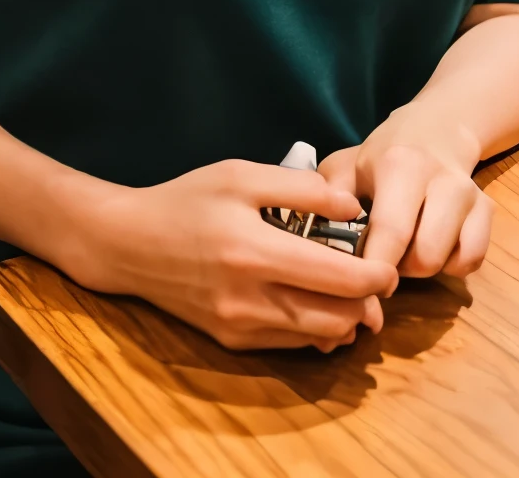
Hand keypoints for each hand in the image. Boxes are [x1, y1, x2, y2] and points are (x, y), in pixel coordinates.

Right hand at [66, 159, 398, 353]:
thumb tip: (351, 205)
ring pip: (320, 337)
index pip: (340, 279)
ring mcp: (241, 327)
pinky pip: (292, 343)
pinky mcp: (233, 342)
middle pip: (338, 317)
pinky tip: (311, 298)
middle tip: (374, 276)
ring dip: (345, 317)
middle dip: (367, 301)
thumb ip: (300, 188)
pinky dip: (314, 326)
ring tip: (346, 287)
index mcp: (255, 251)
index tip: (388, 263)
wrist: (130, 243)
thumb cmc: (186, 200)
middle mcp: (251, 299)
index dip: (377, 276)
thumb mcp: (240, 175)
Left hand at [319, 109, 493, 279]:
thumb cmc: (383, 154)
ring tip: (406, 249)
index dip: (375, 266)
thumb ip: (328, 198)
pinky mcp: (489, 209)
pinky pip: (473, 260)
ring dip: (426, 268)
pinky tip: (434, 247)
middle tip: (384, 258)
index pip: (392, 231)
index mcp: (400, 166)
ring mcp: (471, 195)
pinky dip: (452, 265)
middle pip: (426, 257)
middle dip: (401, 270)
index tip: (361, 280)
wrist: (436, 129)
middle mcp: (442, 180)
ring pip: (453, 262)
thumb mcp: (347, 165)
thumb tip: (319, 237)